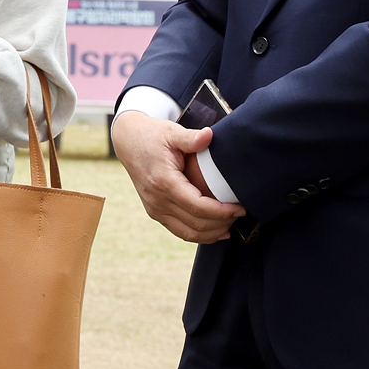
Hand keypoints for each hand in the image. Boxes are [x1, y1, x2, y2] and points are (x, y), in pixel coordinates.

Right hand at [112, 112, 245, 243]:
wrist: (128, 141)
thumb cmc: (152, 136)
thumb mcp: (171, 132)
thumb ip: (191, 138)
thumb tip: (209, 135)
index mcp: (164, 182)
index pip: (198, 207)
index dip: (222, 212)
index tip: (240, 208)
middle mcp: (157, 200)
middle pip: (196, 224)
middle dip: (222, 223)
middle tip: (240, 214)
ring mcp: (154, 208)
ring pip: (188, 233)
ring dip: (212, 233)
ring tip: (231, 224)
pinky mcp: (155, 212)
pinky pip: (179, 231)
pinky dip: (199, 235)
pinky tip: (216, 231)